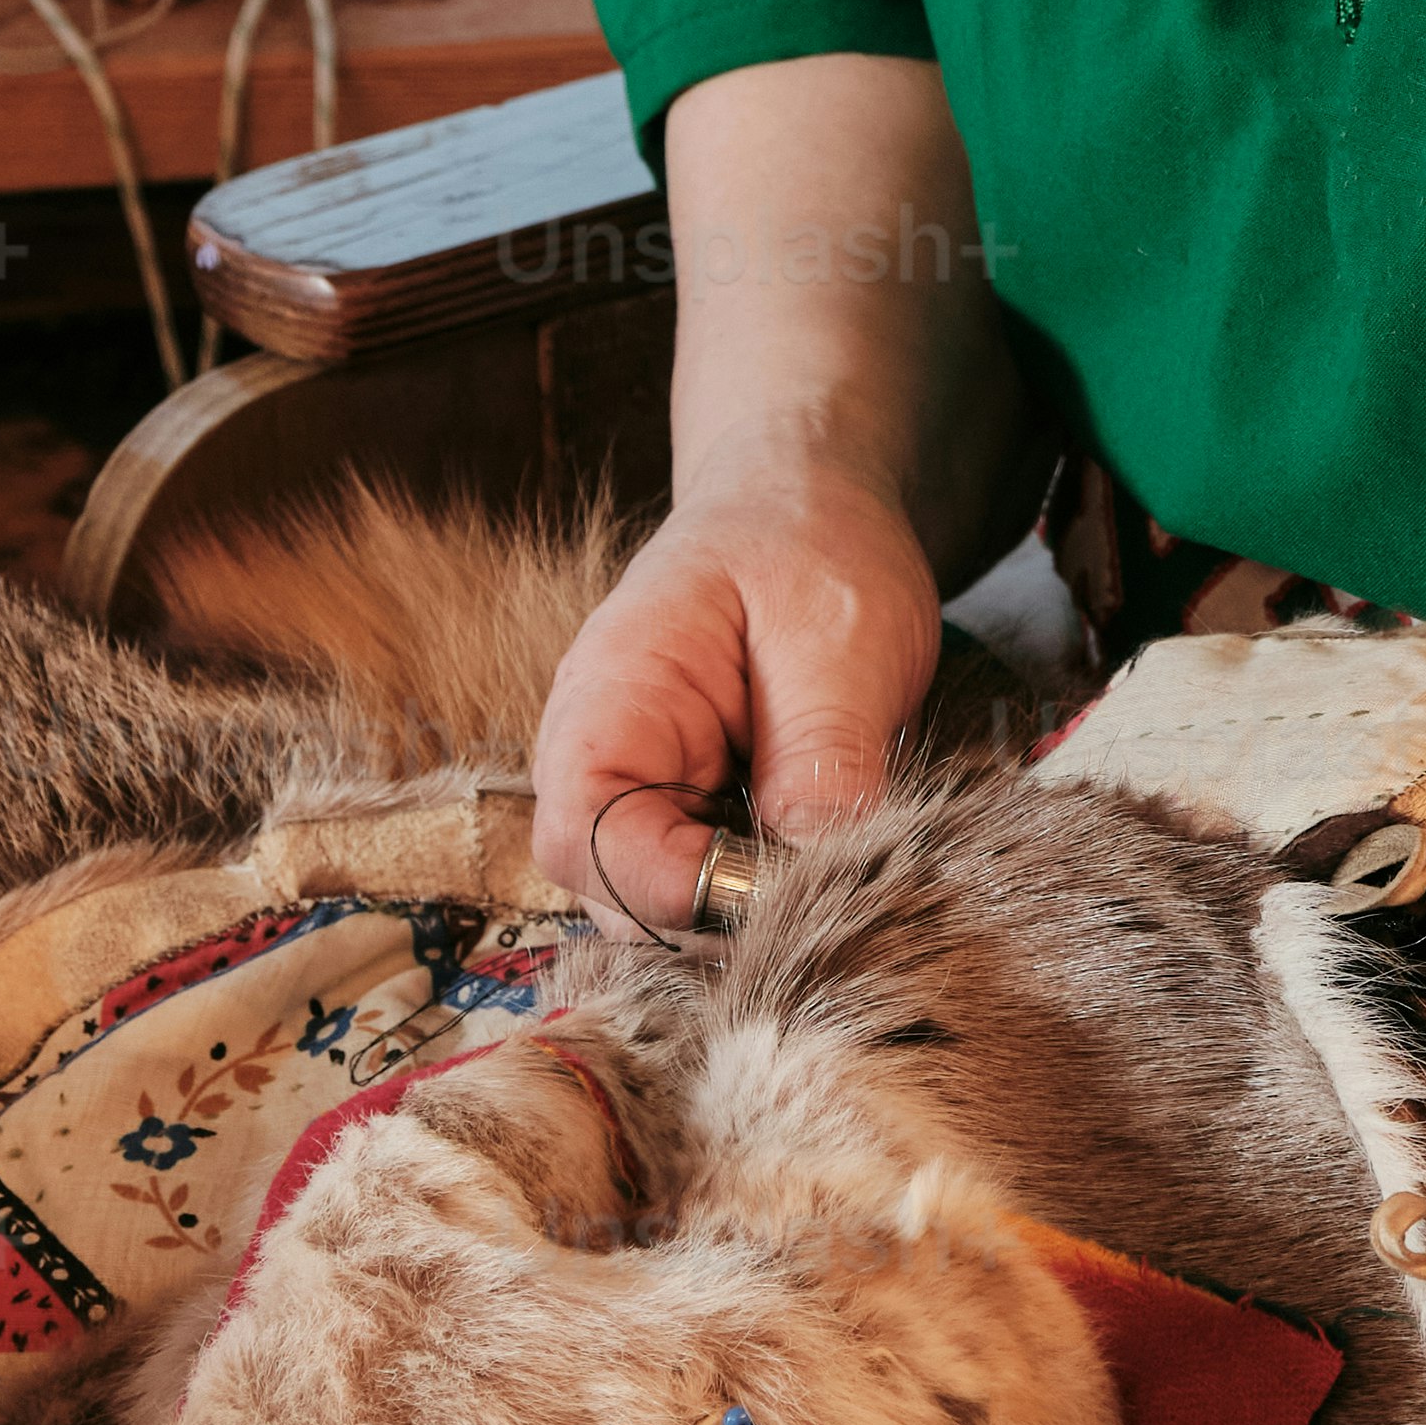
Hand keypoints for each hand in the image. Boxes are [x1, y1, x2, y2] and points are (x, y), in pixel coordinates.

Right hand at [532, 459, 947, 935]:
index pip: (586, 839)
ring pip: (664, 909)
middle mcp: (606, 760)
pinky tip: (828, 864)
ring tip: (837, 874)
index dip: (674, 891)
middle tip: (829, 895)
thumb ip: (824, 756)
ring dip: (744, 916)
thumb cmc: (813, 547)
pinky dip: (765, 896)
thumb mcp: (839, 641)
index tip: (778, 892)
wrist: (812, 505)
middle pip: (614, 896)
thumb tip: (822, 869)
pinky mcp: (695, 816)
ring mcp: (646, 794)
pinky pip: (709, 889)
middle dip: (715, 920)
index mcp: (611, 701)